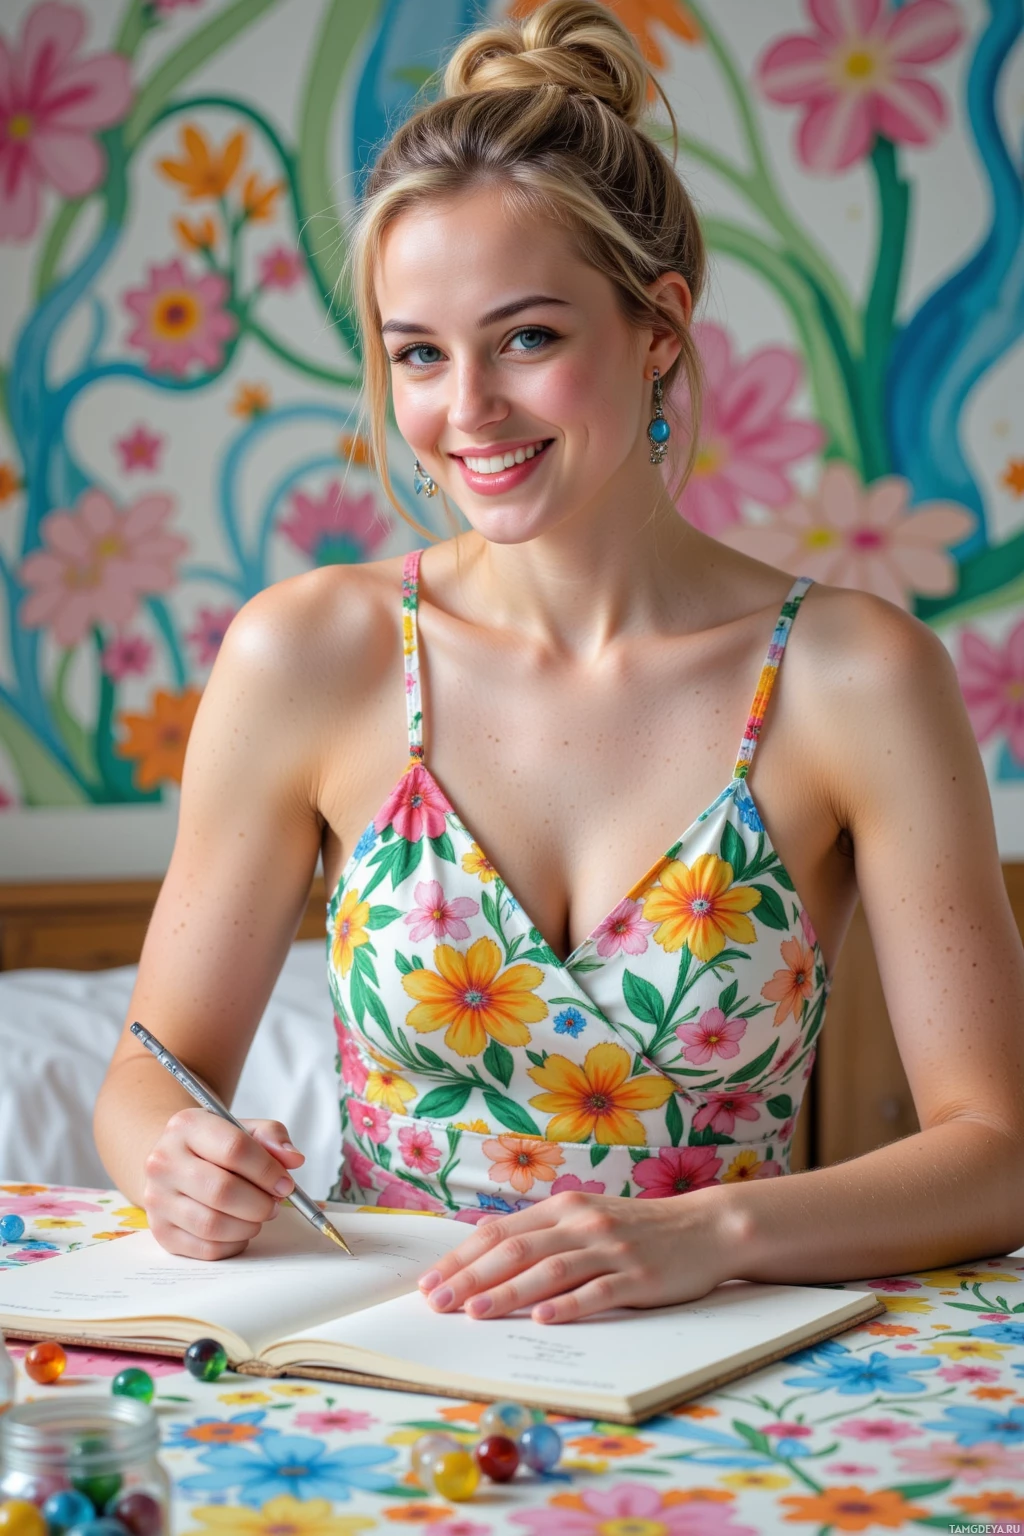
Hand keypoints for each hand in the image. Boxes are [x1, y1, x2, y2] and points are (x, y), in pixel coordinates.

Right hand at [144, 1111, 305, 1259]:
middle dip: (260, 1203)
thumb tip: (293, 1159)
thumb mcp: (242, 1128)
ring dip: (248, 1225)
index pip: (234, 1149)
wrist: (172, 1162)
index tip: (286, 1183)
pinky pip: (206, 1249)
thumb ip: (271, 1136)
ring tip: (257, 1215)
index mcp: (186, 1126)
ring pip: (213, 1224)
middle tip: (275, 1204)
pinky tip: (239, 1229)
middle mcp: (163, 1162)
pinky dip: (233, 1244)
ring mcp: (157, 1199)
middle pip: (222, 1191)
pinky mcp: (161, 1231)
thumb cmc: (213, 1145)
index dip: (267, 1170)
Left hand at [417, 1188, 731, 1323]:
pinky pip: (598, 1291)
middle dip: (470, 1278)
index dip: (461, 1257)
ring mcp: (611, 1249)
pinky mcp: (639, 1277)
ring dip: (509, 1292)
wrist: (704, 1228)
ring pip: (550, 1270)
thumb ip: (544, 1236)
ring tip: (475, 1312)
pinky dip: (568, 1305)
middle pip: (516, 1250)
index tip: (430, 1283)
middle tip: (437, 1303)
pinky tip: (543, 1319)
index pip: (500, 1232)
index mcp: (564, 1208)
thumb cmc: (637, 1229)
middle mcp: (582, 1223)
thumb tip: (486, 1260)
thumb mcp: (586, 1219)